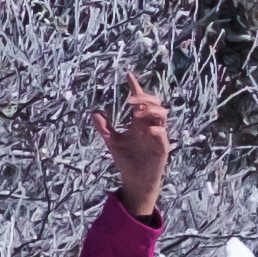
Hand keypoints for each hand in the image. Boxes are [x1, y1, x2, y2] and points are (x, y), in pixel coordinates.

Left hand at [100, 83, 171, 219]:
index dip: (135, 87)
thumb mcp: (112, 142)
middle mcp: (150, 126)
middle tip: (130, 100)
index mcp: (140, 123)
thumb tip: (94, 113)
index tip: (128, 75)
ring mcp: (157, 137)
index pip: (140, 101)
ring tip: (137, 113)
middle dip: (144, 98)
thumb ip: (104, 128)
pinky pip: (163, 137)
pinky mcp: (161, 149)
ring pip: (162, 116)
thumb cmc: (126, 160)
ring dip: (151, 111)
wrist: (134, 181)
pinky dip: (157, 131)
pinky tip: (147, 129)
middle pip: (154, 104)